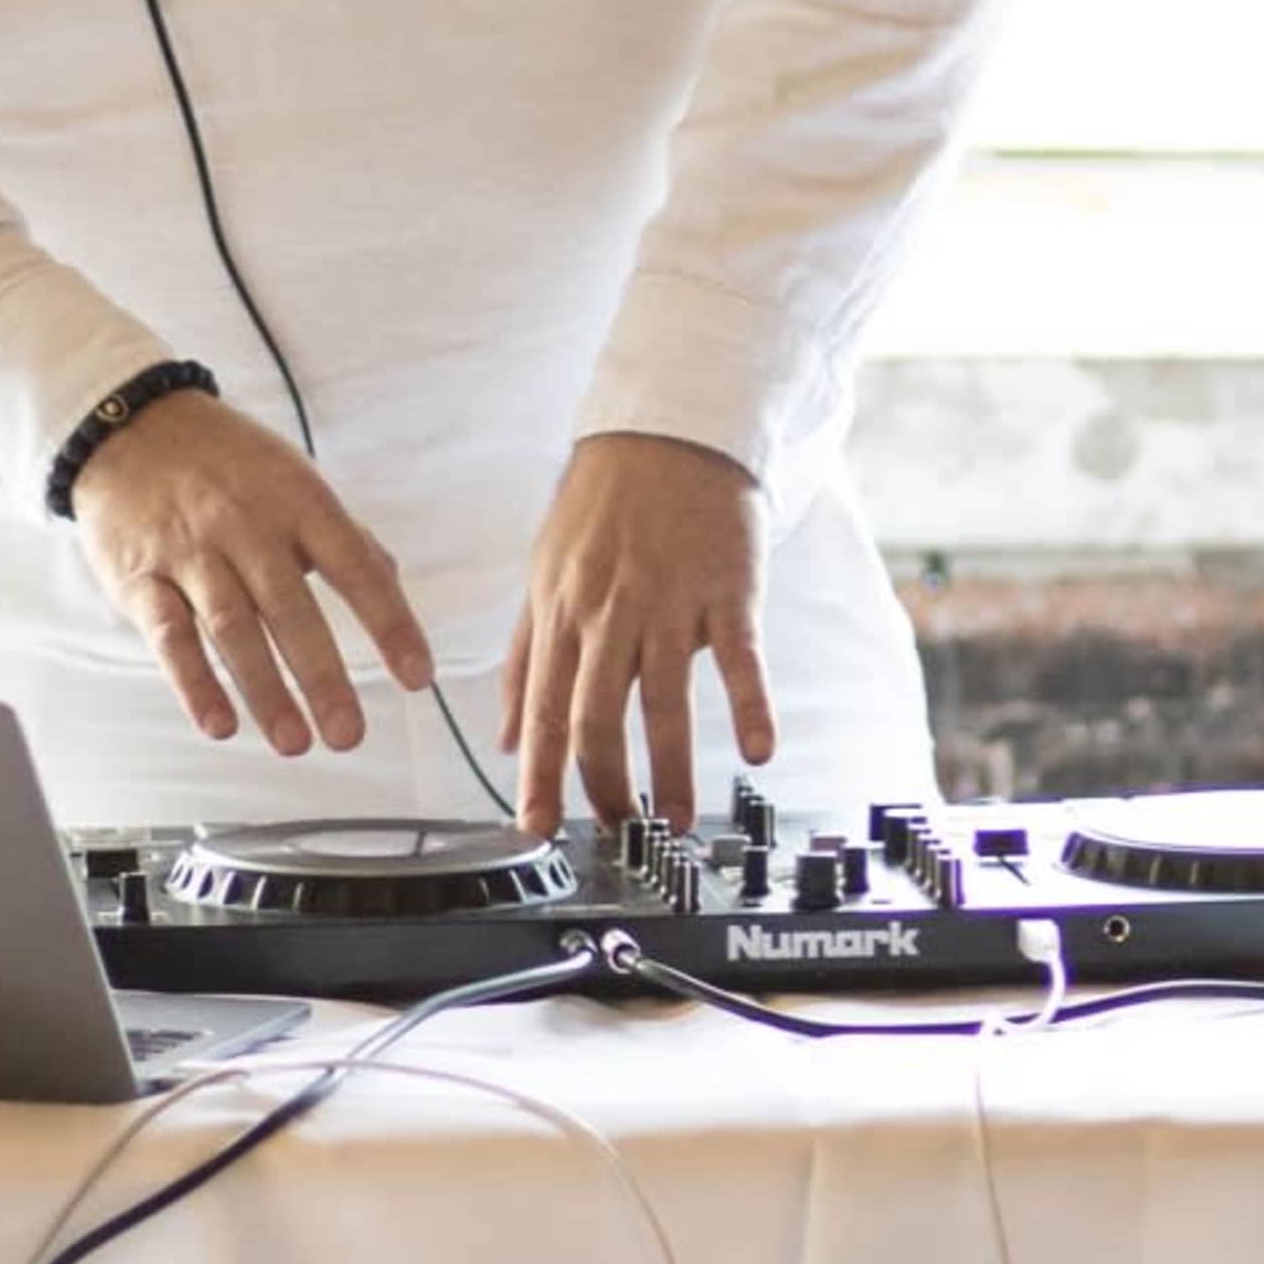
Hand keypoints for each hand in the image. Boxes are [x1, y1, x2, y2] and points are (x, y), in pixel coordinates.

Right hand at [69, 388, 432, 758]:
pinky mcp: (141, 577)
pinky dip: (193, 683)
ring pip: (233, 627)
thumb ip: (341, 534)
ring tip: (294, 743)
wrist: (130, 426)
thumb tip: (390, 581)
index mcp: (298, 501)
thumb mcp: (293, 480)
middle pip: (291, 608)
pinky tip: (219, 724)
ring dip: (264, 690)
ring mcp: (192, 553)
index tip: (416, 677)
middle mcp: (247, 527)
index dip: (390, 623)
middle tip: (347, 734)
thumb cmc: (226, 462)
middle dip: (322, 677)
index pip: (356, 567)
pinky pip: (169, 634)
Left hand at [504, 432, 773, 833]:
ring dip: (672, 771)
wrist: (669, 430)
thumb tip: (504, 739)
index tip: (534, 828)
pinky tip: (758, 752)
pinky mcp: (728, 588)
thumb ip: (523, 659)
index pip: (541, 710)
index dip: (537, 775)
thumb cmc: (602, 507)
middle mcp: (609, 612)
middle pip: (596, 716)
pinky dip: (751, 706)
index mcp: (560, 612)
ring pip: (664, 700)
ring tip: (678, 821)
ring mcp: (670, 600)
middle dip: (604, 787)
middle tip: (619, 833)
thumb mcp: (543, 576)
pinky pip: (740, 656)